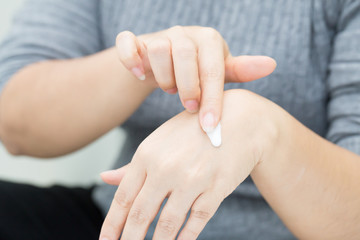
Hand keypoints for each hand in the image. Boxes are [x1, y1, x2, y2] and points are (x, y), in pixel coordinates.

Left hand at [99, 89, 278, 239]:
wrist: (239, 120)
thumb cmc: (193, 131)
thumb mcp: (160, 141)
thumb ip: (134, 164)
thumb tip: (104, 178)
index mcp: (147, 154)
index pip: (123, 198)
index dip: (112, 225)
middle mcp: (166, 167)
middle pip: (141, 214)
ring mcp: (193, 179)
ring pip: (167, 224)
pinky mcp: (216, 189)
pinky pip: (196, 222)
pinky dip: (184, 239)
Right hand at [116, 26, 276, 131]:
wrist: (166, 66)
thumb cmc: (198, 72)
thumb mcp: (220, 72)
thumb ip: (241, 70)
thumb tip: (271, 64)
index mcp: (208, 40)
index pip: (212, 67)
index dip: (211, 97)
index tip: (210, 125)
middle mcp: (184, 33)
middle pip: (184, 54)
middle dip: (187, 86)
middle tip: (190, 107)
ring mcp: (158, 35)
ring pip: (158, 50)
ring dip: (164, 76)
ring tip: (171, 89)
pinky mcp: (135, 41)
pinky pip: (127, 44)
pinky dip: (131, 60)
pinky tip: (140, 76)